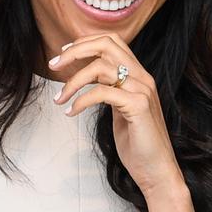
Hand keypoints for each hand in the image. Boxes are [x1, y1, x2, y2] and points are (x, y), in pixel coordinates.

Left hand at [51, 33, 180, 195]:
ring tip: (60, 98)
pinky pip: (101, 92)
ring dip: (72, 81)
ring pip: (100, 67)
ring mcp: (142, 90)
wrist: (157, 170)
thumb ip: (111, 91)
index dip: (85, 42)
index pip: (113, 41)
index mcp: (139, 76)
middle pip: (106, 45)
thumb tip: (89, 80)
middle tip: (53, 65)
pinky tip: (71, 112)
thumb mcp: (121, 110)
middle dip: (75, 51)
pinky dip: (81, 100)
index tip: (64, 54)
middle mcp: (143, 78)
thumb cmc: (138, 144)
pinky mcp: (138, 106)